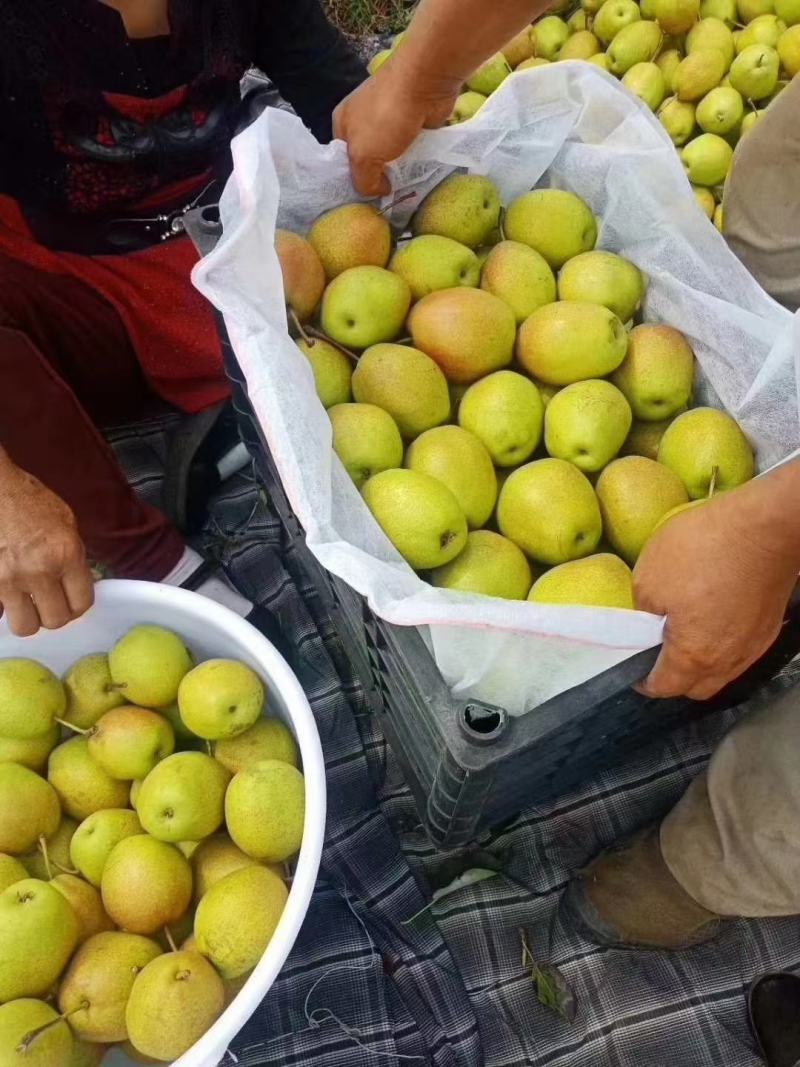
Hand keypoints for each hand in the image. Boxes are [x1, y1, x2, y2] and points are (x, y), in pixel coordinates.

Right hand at [0, 459, 93, 635]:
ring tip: (28, 604)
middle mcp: (38, 570)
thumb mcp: (66, 522)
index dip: (78, 605)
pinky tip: (10, 595)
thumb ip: (74, 556)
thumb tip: (79, 583)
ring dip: (29, 618)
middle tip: (50, 602)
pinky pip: (0, 614)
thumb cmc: (28, 499)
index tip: (72, 600)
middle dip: (55, 614)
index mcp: (65, 553)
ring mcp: (8, 579)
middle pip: (56, 620)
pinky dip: (5, 609)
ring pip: (25, 626)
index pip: (82, 602)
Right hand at [333, 61, 457, 195]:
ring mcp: (389, 120)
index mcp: (343, 123)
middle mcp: (363, 120)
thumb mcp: (362, 156)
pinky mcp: (412, 121)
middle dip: (377, 178)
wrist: (425, 82)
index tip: (366, 199)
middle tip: (387, 198)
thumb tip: (379, 191)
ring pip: (391, 156)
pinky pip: (411, 149)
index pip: (342, 160)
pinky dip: (415, 160)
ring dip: (399, 171)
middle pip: (368, 159)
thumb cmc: (385, 116)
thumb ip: (363, 181)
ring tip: (406, 190)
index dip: (353, 180)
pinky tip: (420, 174)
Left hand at [633, 480, 798, 699]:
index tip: (632, 667)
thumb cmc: (702, 550)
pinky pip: (739, 651)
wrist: (763, 526)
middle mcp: (728, 660)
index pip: (665, 687)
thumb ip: (642, 613)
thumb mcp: (648, 578)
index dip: (643, 682)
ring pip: (721, 671)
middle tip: (657, 651)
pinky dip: (722, 645)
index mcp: (694, 655)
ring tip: (684, 633)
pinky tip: (712, 620)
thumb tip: (648, 624)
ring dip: (700, 662)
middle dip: (674, 678)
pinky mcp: (767, 627)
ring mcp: (753, 645)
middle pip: (696, 687)